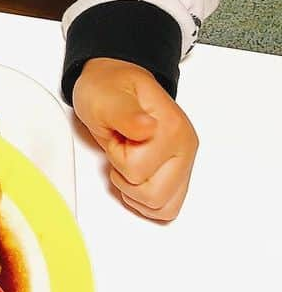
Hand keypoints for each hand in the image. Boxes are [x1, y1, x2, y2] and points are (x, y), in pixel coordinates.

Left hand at [72, 58, 197, 221]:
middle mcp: (185, 147)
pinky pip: (167, 208)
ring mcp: (184, 162)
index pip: (136, 171)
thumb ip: (124, 114)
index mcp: (171, 127)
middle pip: (153, 196)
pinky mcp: (180, 174)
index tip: (117, 134)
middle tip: (122, 149)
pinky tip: (135, 177)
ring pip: (162, 207)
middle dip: (125, 177)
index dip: (116, 155)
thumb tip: (147, 128)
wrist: (114, 83)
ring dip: (135, 191)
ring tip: (128, 161)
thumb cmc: (108, 89)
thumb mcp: (106, 97)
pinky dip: (145, 201)